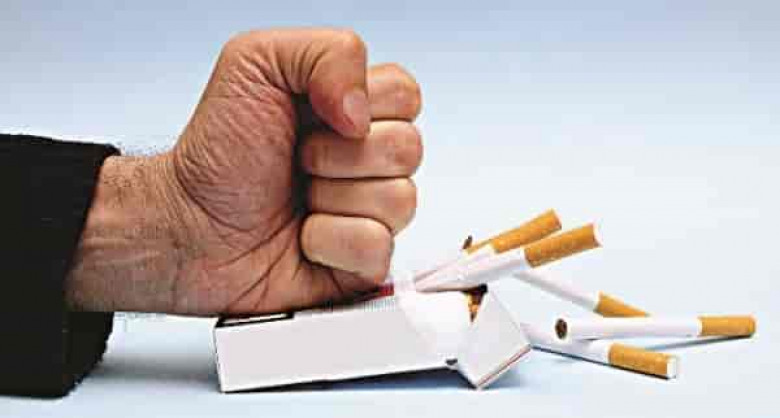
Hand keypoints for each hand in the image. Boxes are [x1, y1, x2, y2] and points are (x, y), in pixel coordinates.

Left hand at [66, 29, 422, 314]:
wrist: (187, 226)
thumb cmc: (217, 153)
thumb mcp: (255, 63)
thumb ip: (329, 53)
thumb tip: (364, 112)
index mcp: (354, 111)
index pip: (407, 95)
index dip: (362, 105)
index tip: (313, 116)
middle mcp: (368, 161)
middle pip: (408, 149)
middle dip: (338, 156)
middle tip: (297, 162)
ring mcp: (369, 213)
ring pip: (399, 201)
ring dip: (332, 200)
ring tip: (297, 202)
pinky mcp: (364, 262)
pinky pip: (377, 248)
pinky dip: (329, 242)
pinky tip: (303, 239)